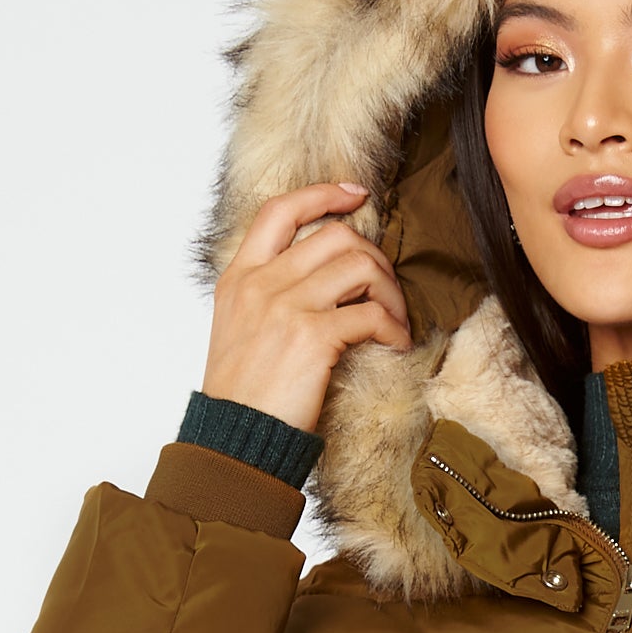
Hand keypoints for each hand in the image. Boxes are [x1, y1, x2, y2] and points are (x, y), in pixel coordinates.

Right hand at [201, 183, 410, 429]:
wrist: (235, 438)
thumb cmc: (243, 395)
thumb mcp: (238, 330)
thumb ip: (267, 295)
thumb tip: (317, 279)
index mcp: (240, 277)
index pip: (280, 211)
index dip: (322, 194)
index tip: (355, 195)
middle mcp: (262, 284)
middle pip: (335, 236)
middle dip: (374, 258)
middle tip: (386, 289)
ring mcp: (286, 307)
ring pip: (360, 267)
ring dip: (390, 293)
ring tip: (395, 322)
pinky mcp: (313, 337)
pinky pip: (371, 315)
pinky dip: (394, 328)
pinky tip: (396, 345)